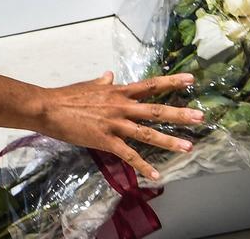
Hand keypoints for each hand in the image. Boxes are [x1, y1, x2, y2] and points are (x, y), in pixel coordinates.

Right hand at [36, 72, 202, 180]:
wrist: (49, 108)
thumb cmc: (68, 96)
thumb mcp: (89, 85)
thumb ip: (103, 82)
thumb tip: (110, 74)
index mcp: (119, 92)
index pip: (151, 85)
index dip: (171, 82)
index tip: (190, 79)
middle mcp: (121, 106)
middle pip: (156, 110)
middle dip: (179, 114)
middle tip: (200, 117)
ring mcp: (115, 123)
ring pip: (147, 133)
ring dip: (169, 141)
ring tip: (189, 146)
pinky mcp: (105, 140)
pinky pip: (128, 155)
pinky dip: (143, 165)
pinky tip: (156, 174)